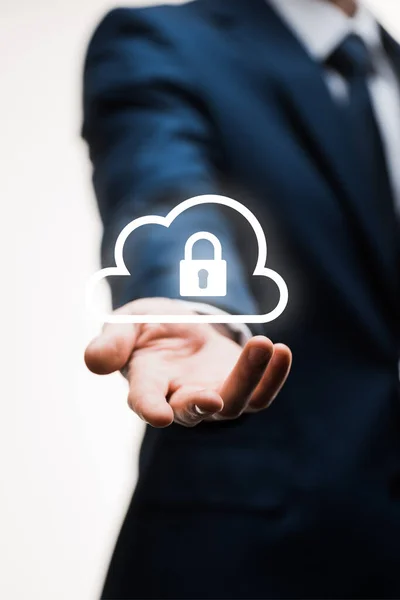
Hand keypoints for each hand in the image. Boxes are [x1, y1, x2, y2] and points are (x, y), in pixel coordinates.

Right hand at [85, 298, 291, 427]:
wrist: (178, 327)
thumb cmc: (147, 328)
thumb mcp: (126, 324)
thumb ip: (112, 342)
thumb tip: (94, 363)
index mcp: (147, 383)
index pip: (145, 399)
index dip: (149, 408)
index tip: (158, 416)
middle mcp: (180, 397)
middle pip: (193, 409)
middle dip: (203, 405)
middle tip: (214, 396)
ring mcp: (213, 395)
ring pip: (234, 403)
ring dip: (249, 379)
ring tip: (265, 345)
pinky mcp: (239, 386)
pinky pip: (260, 393)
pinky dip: (273, 377)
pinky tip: (281, 351)